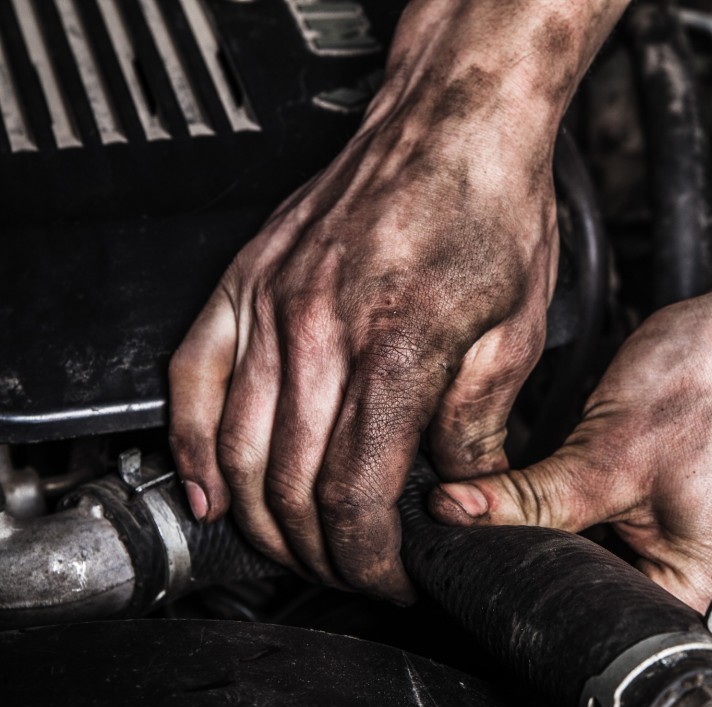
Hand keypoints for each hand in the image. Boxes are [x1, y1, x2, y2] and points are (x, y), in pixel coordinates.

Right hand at [169, 67, 556, 600]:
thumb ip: (478, 423)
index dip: (370, 559)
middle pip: (290, 485)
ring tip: (296, 548)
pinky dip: (192, 447)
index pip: (357, 494)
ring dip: (261, 519)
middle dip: (321, 552)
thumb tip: (459, 492)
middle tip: (354, 572)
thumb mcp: (518, 329)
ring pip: (236, 448)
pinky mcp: (245, 281)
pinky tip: (209, 492)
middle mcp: (321, 328)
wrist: (455, 120)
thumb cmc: (493, 209)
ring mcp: (272, 302)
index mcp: (399, 347)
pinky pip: (193, 378)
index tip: (395, 579)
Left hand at [428, 284, 711, 621]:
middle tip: (544, 498)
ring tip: (598, 473)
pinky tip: (618, 472)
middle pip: (606, 600)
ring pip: (622, 569)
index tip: (495, 546)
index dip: (533, 584)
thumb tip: (453, 514)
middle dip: (561, 556)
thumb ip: (526, 498)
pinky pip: (648, 543)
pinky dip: (616, 516)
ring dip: (589, 532)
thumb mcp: (606, 451)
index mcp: (702, 601)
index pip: (587, 623)